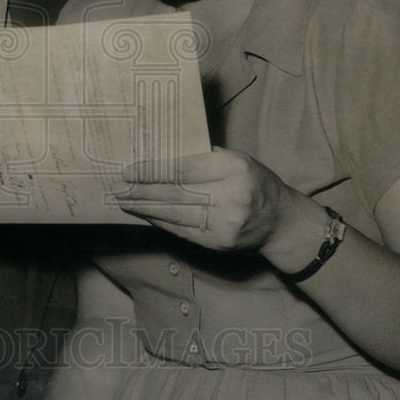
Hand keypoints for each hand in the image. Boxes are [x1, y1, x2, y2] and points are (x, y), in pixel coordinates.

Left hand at [116, 147, 293, 251]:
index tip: (129, 171)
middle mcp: (230, 196)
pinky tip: (144, 215)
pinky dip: (159, 222)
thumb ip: (203, 157)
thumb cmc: (254, 183)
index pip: (183, 170)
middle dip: (142, 191)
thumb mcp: (236, 159)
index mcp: (234, 168)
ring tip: (123, 202)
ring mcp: (224, 223)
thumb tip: (160, 155)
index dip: (153, 171)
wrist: (281, 222)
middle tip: (118, 188)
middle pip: (175, 194)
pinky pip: (181, 231)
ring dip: (144, 209)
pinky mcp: (218, 243)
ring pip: (175, 215)